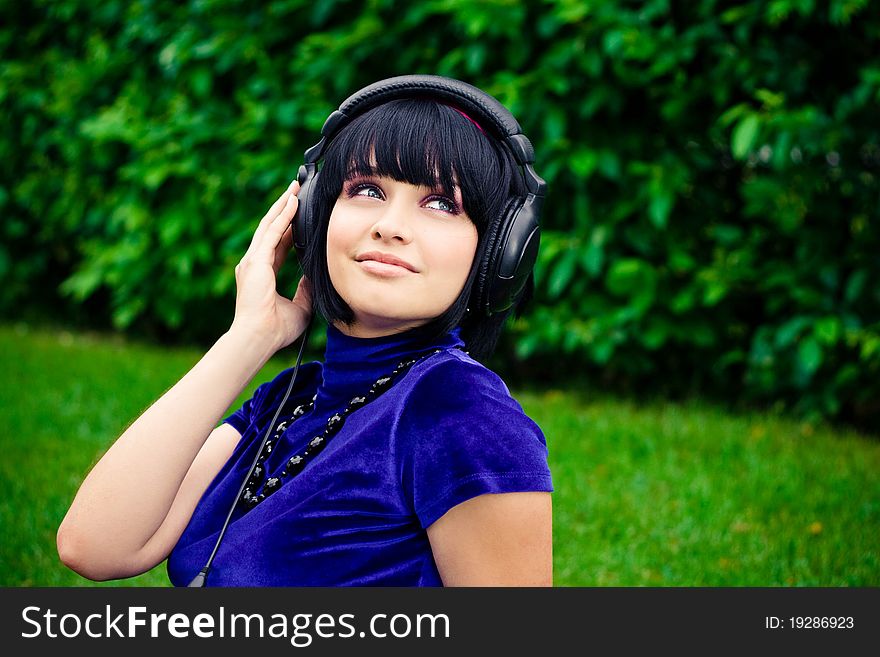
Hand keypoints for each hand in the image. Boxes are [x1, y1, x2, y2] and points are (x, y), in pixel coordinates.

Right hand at [230, 180, 312, 350]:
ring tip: (295, 188)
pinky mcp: (256, 261)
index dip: (289, 227)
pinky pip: (272, 233)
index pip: (278, 244)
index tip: (300, 214)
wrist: (259, 338)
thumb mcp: (300, 307)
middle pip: (271, 228)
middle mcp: (254, 263)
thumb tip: (315, 277)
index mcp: (262, 273)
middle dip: (284, 208)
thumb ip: (306, 290)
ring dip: (283, 205)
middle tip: (296, 189)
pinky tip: (293, 202)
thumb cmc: (276, 330)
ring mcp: (252, 261)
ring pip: (270, 225)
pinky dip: (283, 216)